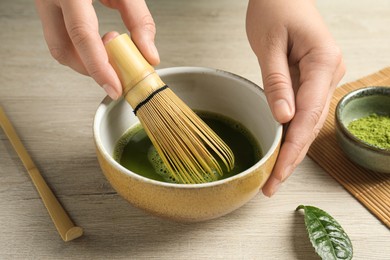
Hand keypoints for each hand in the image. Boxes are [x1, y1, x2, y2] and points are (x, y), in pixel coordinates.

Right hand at [34, 0, 159, 98]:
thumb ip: (140, 20)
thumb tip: (149, 55)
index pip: (82, 36)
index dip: (99, 67)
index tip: (115, 87)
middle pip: (64, 50)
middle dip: (91, 70)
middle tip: (117, 75)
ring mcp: (44, 3)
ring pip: (59, 49)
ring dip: (86, 63)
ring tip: (111, 59)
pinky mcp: (47, 9)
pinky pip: (61, 39)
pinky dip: (82, 51)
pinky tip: (101, 48)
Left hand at [246, 0, 344, 195]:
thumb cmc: (276, 7)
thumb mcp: (269, 44)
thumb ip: (277, 82)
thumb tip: (283, 119)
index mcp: (323, 63)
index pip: (308, 115)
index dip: (292, 148)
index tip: (277, 172)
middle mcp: (330, 73)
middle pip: (311, 125)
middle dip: (291, 157)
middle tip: (271, 185)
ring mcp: (323, 78)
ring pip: (309, 122)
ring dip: (291, 149)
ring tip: (273, 176)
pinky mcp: (312, 80)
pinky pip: (303, 111)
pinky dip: (291, 133)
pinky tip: (280, 150)